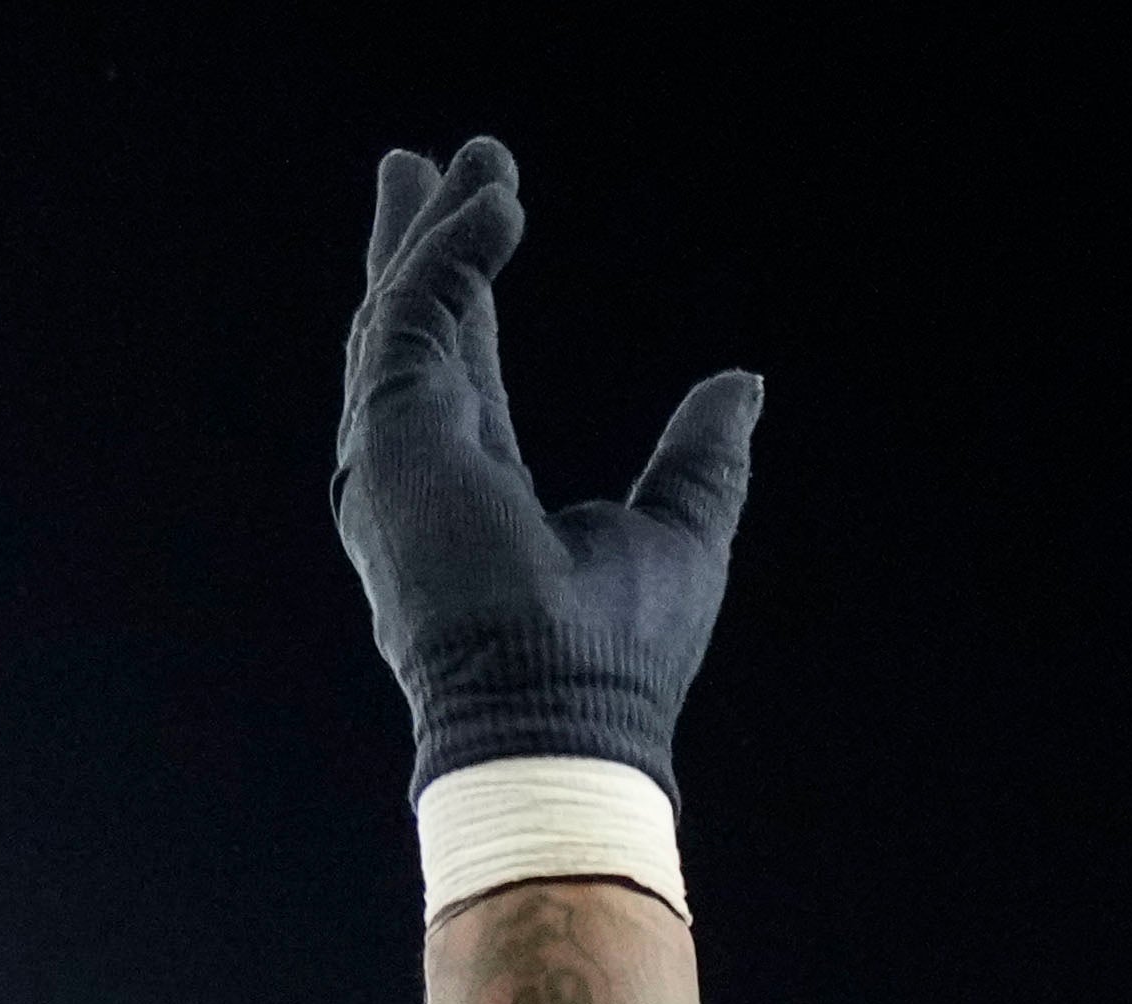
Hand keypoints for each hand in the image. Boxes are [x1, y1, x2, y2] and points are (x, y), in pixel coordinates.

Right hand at [332, 136, 764, 790]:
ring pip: (400, 312)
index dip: (466, 287)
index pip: (464, 364)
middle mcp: (419, 470)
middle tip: (420, 160)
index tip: (485, 210)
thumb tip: (740, 386)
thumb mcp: (682, 529)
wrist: (567, 718)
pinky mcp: (390, 436)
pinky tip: (498, 203)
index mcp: (476, 491)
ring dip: (428, 228)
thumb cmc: (620, 659)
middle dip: (418, 239)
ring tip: (454, 157)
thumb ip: (702, 457)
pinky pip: (416, 314)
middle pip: (410, 326)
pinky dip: (454, 252)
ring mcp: (393, 454)